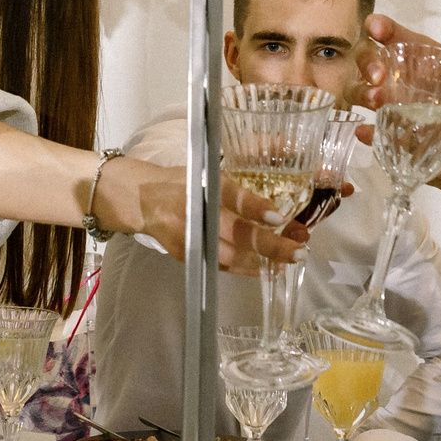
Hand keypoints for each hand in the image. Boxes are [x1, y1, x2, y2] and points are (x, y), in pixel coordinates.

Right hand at [134, 170, 309, 272]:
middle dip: (270, 245)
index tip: (278, 217)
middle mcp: (195, 212)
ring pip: (232, 256)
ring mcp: (190, 237)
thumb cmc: (180, 182)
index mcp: (201, 184)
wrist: (142, 201)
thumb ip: (236, 186)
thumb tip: (275, 200)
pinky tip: (266, 267)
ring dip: (263, 260)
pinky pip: (221, 265)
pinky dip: (246, 268)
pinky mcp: (187, 254)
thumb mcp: (206, 172)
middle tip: (298, 249)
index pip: (231, 196)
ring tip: (290, 259)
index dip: (255, 208)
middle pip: (236, 233)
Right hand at [361, 14, 440, 199]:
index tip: (376, 28)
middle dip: (369, 61)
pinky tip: (363, 133)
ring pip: (364, 91)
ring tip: (376, 102)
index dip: (387, 28)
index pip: (404, 40)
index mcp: (430, 66)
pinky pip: (372, 132)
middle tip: (378, 76)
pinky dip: (366, 132)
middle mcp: (407, 83)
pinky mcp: (393, 139)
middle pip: (373, 59)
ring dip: (363, 92)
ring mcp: (396, 110)